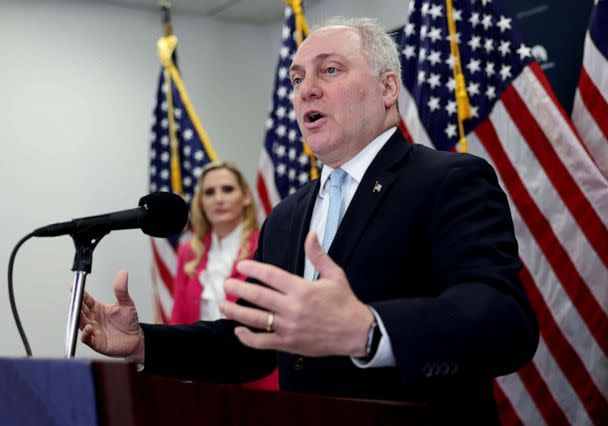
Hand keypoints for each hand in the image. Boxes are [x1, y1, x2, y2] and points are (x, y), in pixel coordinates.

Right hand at [79, 270, 144, 362]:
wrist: (136, 339)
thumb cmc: (129, 322)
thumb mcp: (127, 303)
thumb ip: (121, 290)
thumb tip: (122, 273)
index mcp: (98, 309)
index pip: (86, 300)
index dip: (80, 294)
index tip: (73, 286)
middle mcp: (93, 319)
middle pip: (81, 311)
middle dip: (76, 305)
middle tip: (74, 299)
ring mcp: (93, 330)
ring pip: (81, 324)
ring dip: (78, 319)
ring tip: (78, 313)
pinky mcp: (96, 342)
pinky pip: (87, 338)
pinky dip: (85, 334)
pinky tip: (88, 328)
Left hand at [219, 232, 373, 356]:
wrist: (356, 332)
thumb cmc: (344, 302)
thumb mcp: (334, 274)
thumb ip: (318, 255)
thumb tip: (311, 233)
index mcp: (302, 289)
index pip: (270, 275)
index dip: (252, 268)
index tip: (240, 265)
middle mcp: (293, 308)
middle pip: (257, 296)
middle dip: (238, 289)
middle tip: (226, 284)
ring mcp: (289, 327)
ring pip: (255, 319)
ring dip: (236, 312)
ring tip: (223, 305)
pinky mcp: (289, 343)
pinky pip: (262, 342)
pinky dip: (247, 338)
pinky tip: (238, 331)